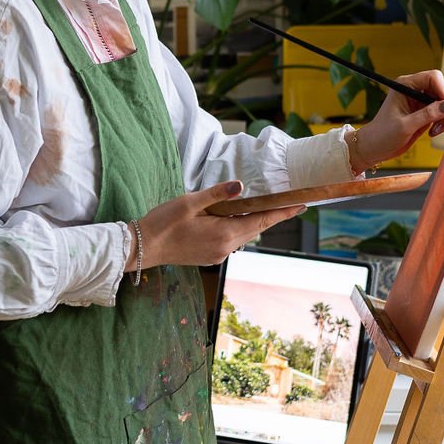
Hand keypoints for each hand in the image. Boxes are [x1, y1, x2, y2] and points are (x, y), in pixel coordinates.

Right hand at [127, 182, 305, 271]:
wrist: (142, 248)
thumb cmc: (163, 223)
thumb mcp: (189, 202)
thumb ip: (217, 194)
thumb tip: (241, 186)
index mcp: (223, 234)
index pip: (261, 221)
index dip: (282, 213)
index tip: (301, 205)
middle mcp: (225, 248)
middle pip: (255, 229)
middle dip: (272, 216)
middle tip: (290, 202)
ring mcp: (217, 254)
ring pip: (243, 235)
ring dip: (254, 221)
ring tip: (266, 206)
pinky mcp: (209, 256)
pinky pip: (232, 240)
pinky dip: (239, 227)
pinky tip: (236, 217)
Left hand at [349, 69, 443, 171]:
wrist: (375, 147)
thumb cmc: (382, 134)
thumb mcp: (405, 125)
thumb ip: (427, 114)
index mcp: (405, 85)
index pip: (432, 77)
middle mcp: (414, 90)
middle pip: (442, 87)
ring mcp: (420, 101)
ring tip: (437, 130)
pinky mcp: (424, 112)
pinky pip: (441, 112)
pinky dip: (443, 121)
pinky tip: (434, 132)